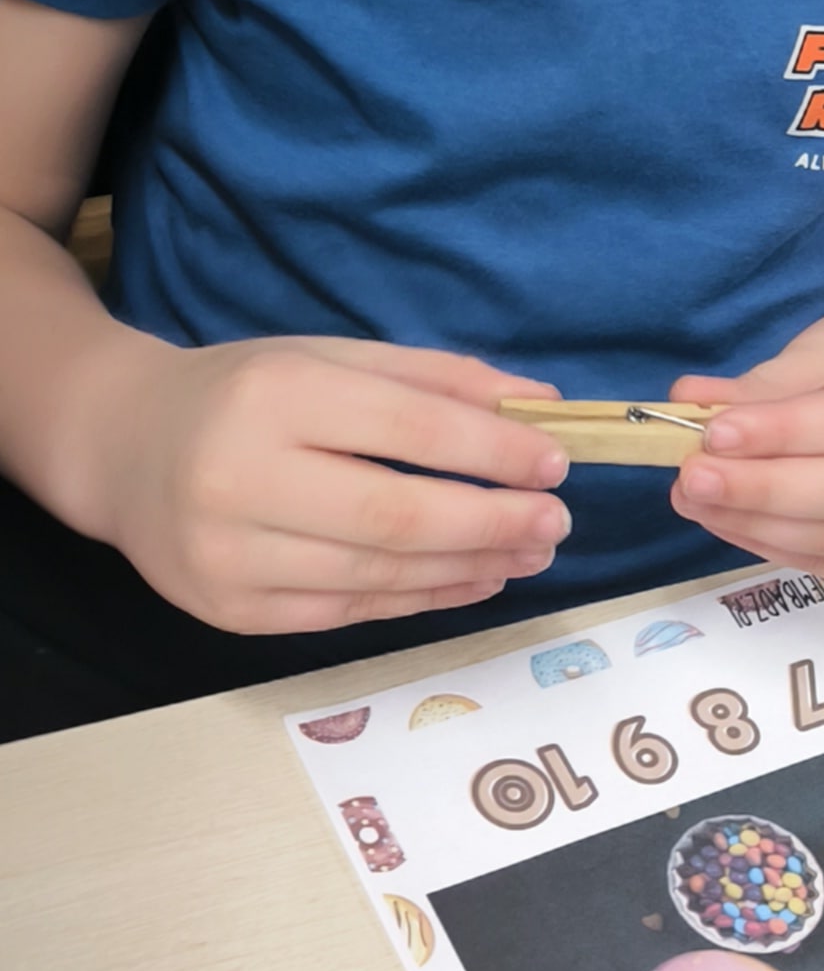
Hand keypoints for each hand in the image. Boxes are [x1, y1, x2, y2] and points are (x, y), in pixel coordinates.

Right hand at [80, 331, 573, 633]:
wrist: (122, 448)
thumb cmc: (243, 394)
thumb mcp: (330, 360)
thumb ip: (436, 379)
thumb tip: (543, 405)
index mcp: (275, 395)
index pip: (407, 429)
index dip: (491, 451)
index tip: (554, 462)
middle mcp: (242, 476)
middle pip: (396, 515)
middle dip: (492, 522)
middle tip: (554, 523)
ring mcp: (230, 554)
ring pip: (377, 573)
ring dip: (469, 567)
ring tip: (527, 554)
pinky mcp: (230, 610)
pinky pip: (347, 611)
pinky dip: (420, 598)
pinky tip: (470, 579)